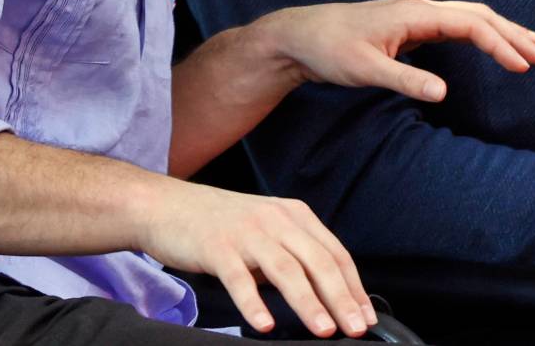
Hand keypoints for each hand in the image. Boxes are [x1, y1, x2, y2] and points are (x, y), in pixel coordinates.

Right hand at [137, 179, 375, 337]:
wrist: (167, 206)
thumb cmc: (220, 223)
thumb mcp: (267, 229)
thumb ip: (295, 254)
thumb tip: (328, 295)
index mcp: (293, 215)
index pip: (334, 253)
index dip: (353, 286)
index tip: (367, 316)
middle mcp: (275, 220)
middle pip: (317, 261)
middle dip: (341, 298)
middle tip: (355, 328)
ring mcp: (246, 233)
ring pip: (286, 270)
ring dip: (308, 302)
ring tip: (323, 329)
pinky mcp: (217, 248)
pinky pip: (239, 279)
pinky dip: (254, 303)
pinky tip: (263, 325)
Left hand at [255, 0, 534, 102]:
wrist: (299, 37)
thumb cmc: (328, 50)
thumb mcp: (364, 70)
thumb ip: (405, 80)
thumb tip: (444, 93)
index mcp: (415, 14)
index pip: (471, 26)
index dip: (501, 45)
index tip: (524, 67)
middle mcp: (420, 9)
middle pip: (478, 15)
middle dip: (512, 33)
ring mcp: (416, 16)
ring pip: (469, 17)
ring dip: (501, 30)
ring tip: (532, 44)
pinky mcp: (410, 27)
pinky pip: (455, 25)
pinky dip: (480, 33)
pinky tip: (490, 43)